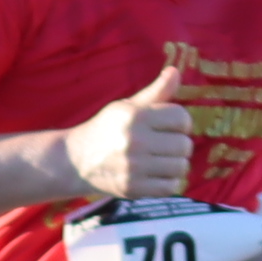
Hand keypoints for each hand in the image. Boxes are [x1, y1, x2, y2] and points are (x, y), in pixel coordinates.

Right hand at [65, 61, 194, 203]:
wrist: (77, 161)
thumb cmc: (108, 129)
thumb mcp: (128, 107)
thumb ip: (155, 92)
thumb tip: (175, 72)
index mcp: (135, 116)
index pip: (181, 118)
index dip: (181, 122)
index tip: (171, 126)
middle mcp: (134, 141)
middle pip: (184, 145)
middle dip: (179, 144)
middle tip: (166, 145)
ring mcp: (134, 167)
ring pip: (181, 167)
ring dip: (176, 164)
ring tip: (162, 160)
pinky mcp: (133, 188)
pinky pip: (171, 186)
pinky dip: (169, 181)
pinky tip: (157, 174)